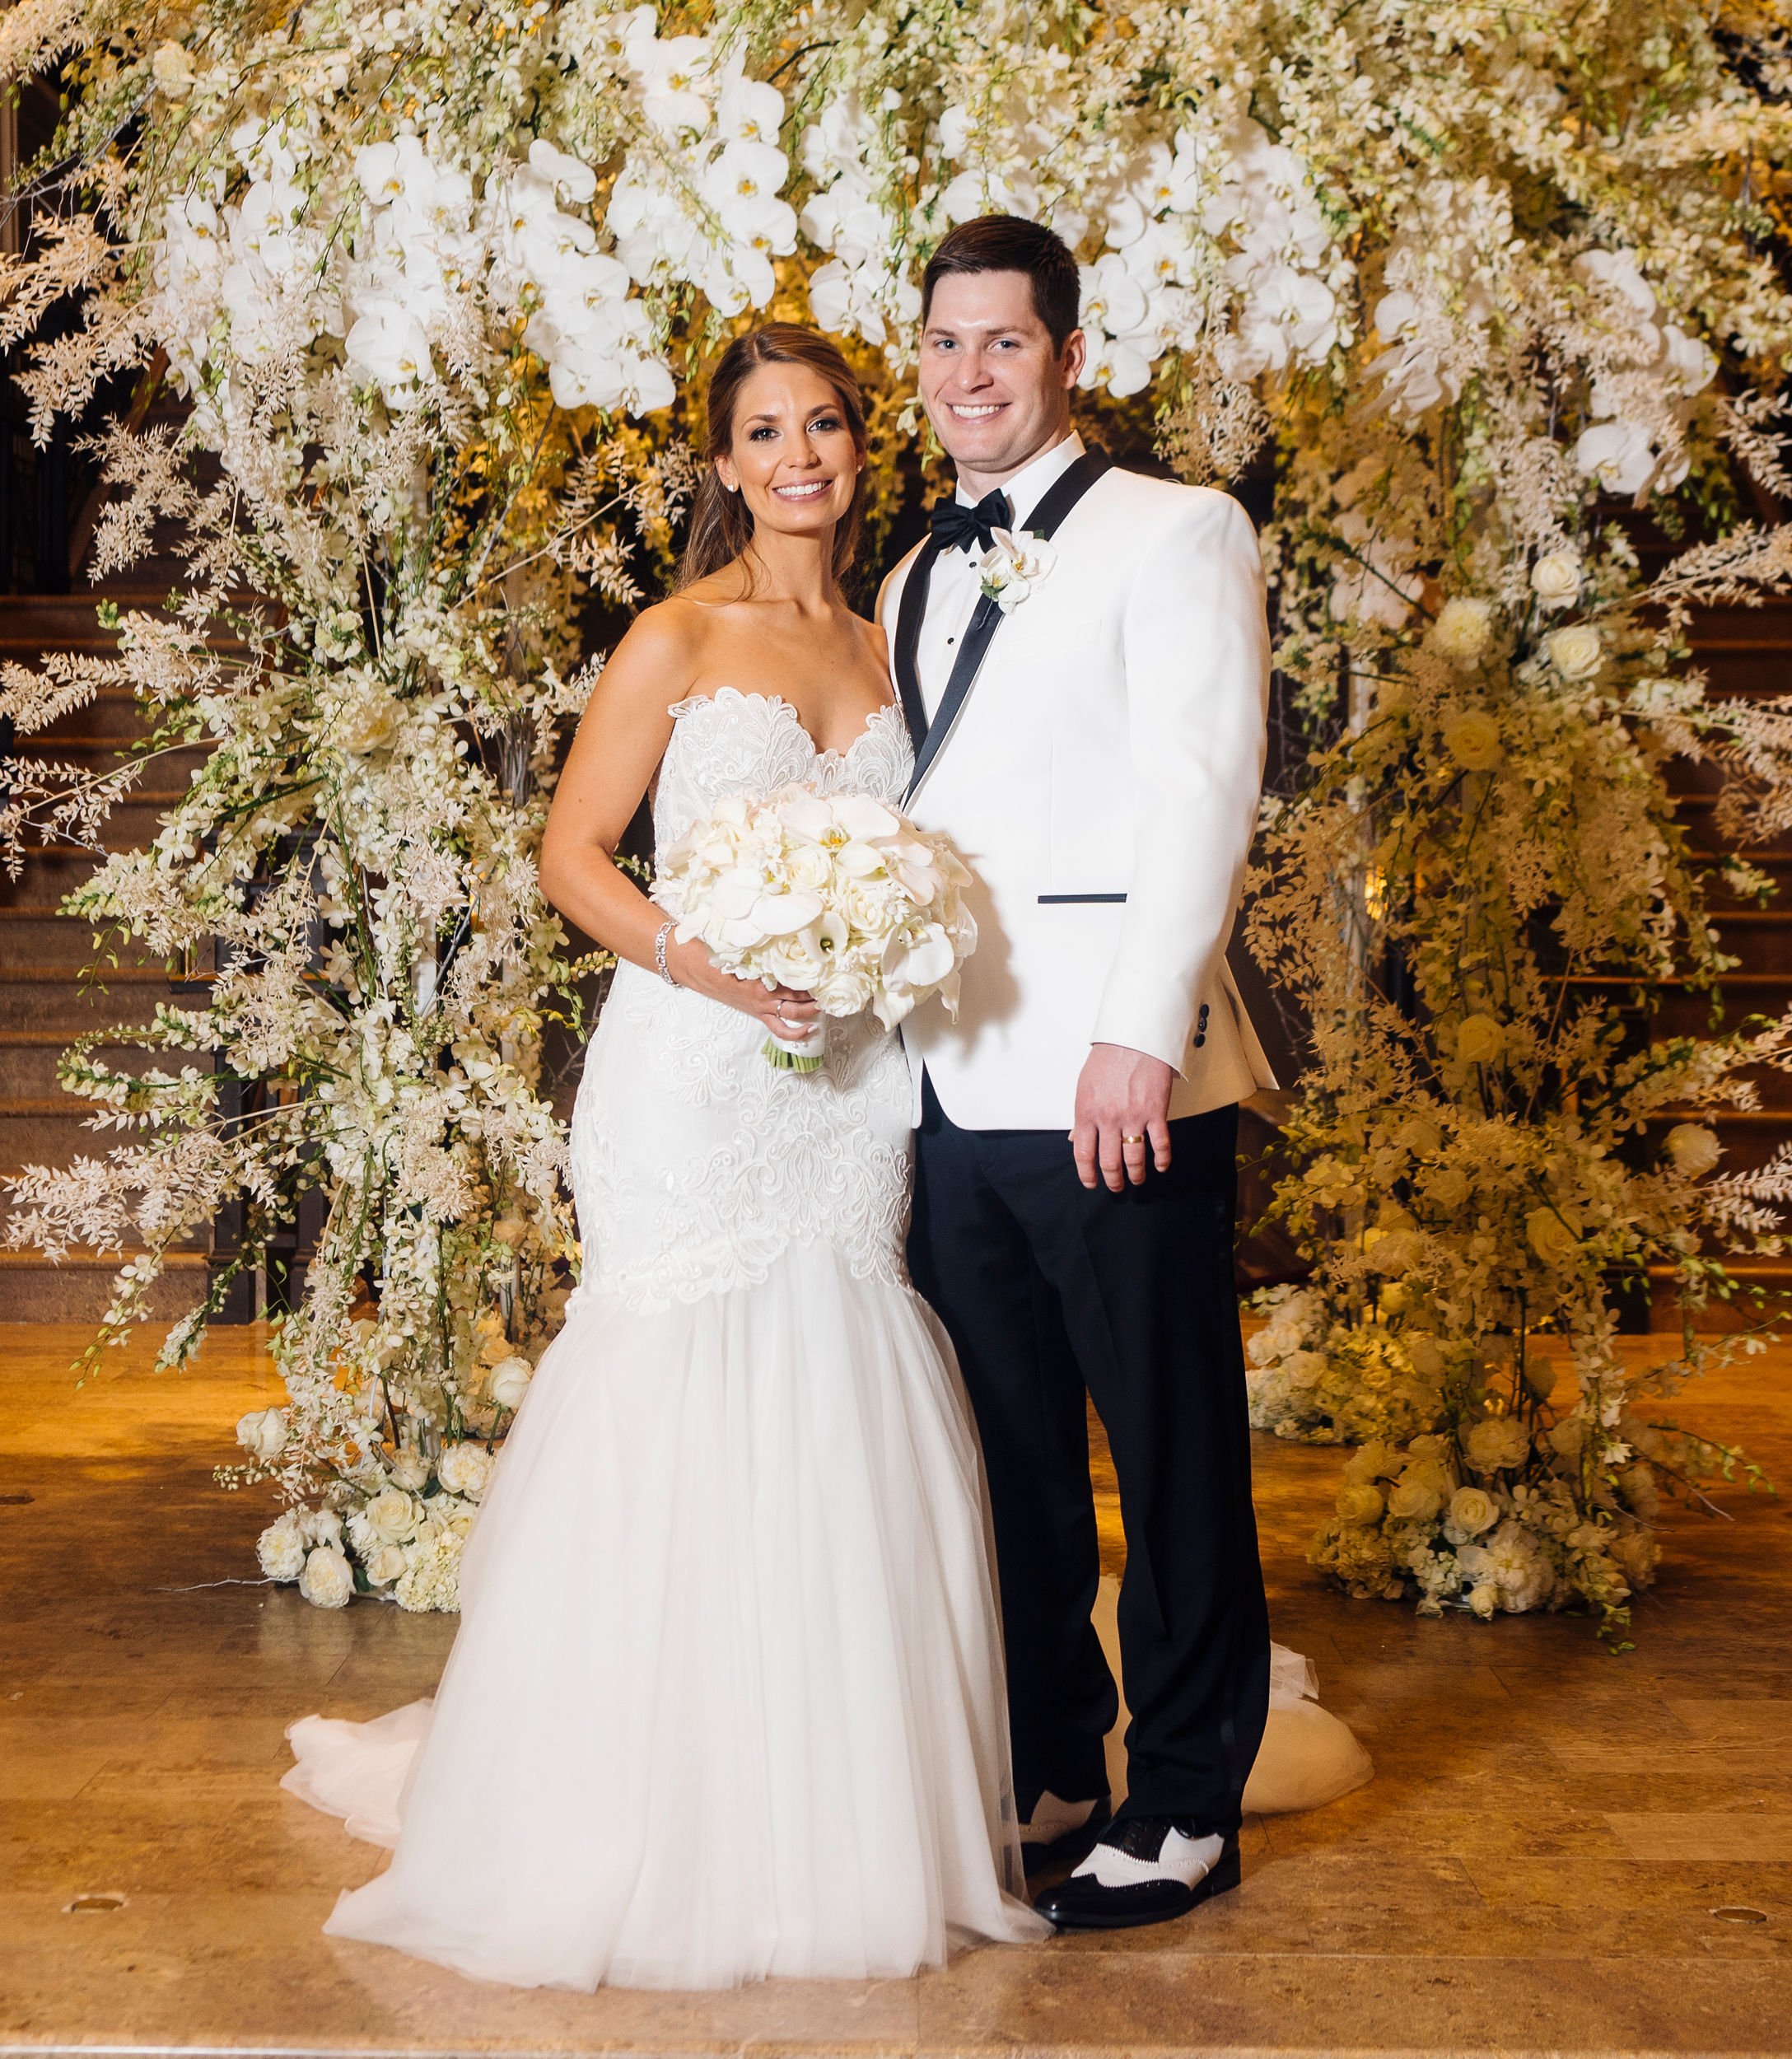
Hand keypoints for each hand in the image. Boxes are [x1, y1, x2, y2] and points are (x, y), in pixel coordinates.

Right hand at [667, 936, 818, 1042]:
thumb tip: (786, 930)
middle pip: (799, 997)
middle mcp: (765, 993)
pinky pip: (779, 1029)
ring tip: (827, 1004)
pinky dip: (795, 1033)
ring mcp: (762, 1006)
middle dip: (818, 993)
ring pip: (794, 1014)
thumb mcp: (743, 944)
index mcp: (762, 974)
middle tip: (834, 986)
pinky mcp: (758, 1014)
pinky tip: (809, 1030)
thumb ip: (764, 943)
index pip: (795, 977)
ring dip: (811, 1010)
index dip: (814, 974)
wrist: (697, 969)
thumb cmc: (719, 954)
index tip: (830, 968)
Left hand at [1072, 1043, 1173, 1191]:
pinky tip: (1160, 1166)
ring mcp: (1133, 1117)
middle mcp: (1109, 1119)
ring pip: (1134, 1159)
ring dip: (1136, 1175)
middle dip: (1112, 1180)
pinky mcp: (1156, 1112)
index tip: (1091, 1182)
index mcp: (1087, 1113)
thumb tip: (1077, 1138)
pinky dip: (1161, 1160)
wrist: (1134, 1039)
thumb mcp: (1084, 1087)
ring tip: (1136, 1180)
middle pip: (1110, 1162)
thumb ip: (1082, 1115)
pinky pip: (1160, 1144)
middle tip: (1115, 1187)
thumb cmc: (1107, 1059)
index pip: (1084, 1153)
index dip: (1087, 1174)